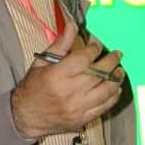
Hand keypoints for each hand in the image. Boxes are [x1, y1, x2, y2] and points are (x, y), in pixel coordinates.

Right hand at [11, 20, 124, 138]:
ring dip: (116, 79)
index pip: (84, 59)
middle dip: (111, 61)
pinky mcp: (82, 119)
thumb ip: (60, 44)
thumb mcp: (41, 63)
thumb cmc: (32, 88)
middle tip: (117, 54)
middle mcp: (69, 92)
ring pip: (106, 91)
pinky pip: (104, 107)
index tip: (95, 45)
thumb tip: (72, 25)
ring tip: (119, 70)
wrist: (25, 117)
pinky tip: (115, 88)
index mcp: (57, 76)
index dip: (94, 49)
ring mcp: (77, 107)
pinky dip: (113, 96)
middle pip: (99, 73)